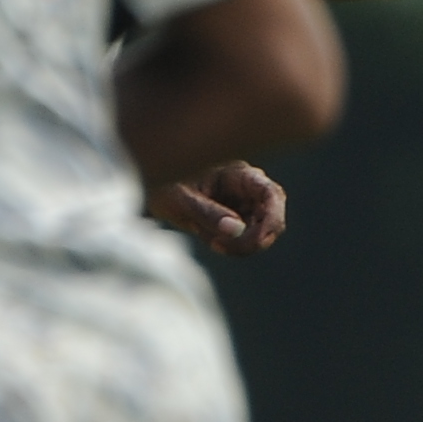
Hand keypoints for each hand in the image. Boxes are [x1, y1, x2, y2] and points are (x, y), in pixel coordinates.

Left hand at [149, 161, 289, 254]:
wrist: (150, 188)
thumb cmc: (163, 184)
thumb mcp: (180, 198)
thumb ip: (208, 213)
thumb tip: (236, 229)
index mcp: (240, 174)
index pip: (272, 195)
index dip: (272, 219)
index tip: (255, 240)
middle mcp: (248, 190)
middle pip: (272, 219)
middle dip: (252, 239)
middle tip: (220, 246)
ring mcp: (245, 206)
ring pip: (260, 234)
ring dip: (238, 245)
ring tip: (208, 238)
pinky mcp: (237, 221)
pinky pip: (244, 240)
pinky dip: (230, 246)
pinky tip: (209, 238)